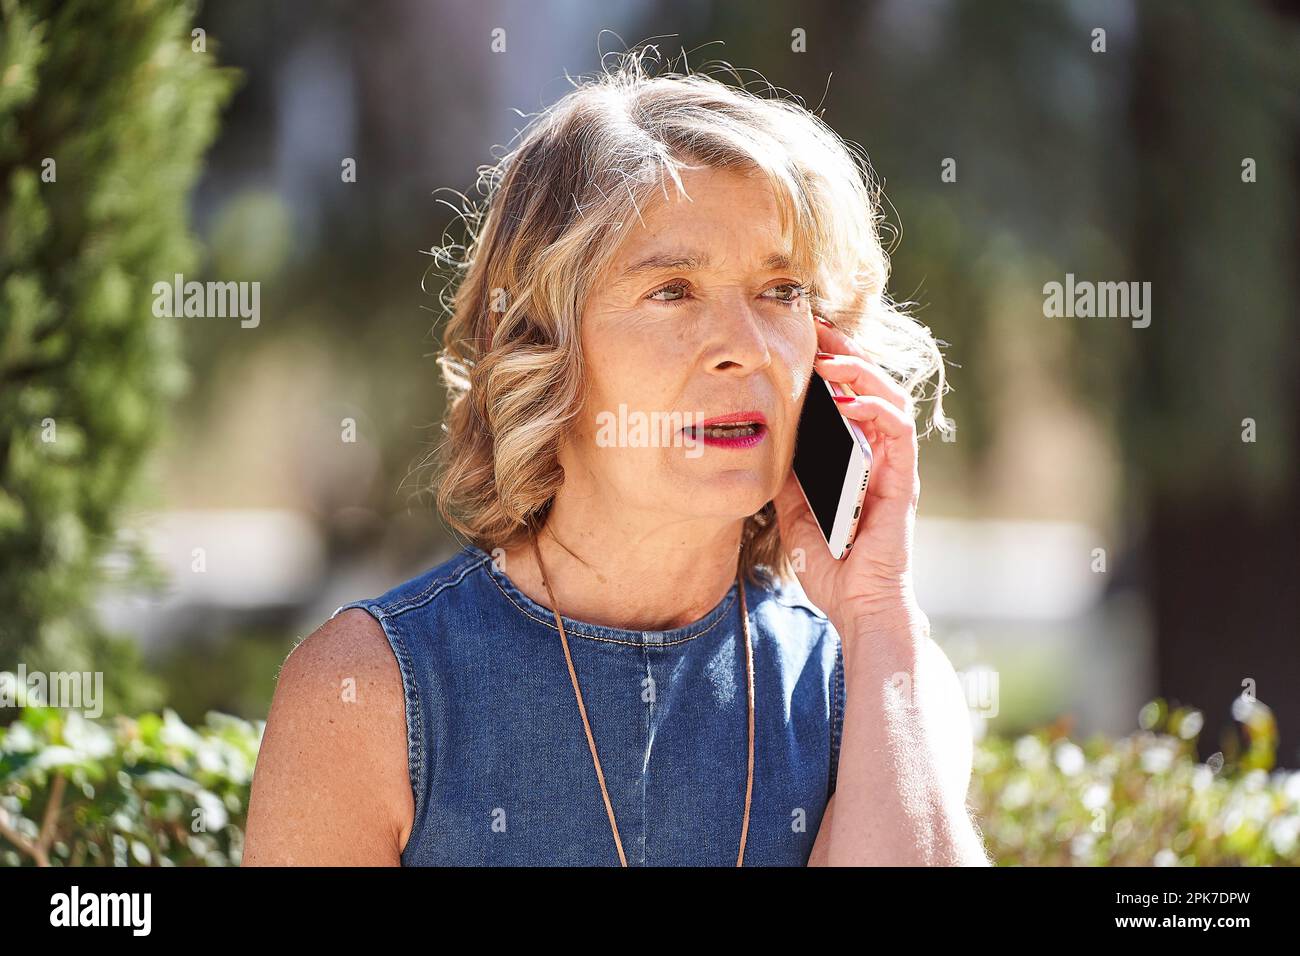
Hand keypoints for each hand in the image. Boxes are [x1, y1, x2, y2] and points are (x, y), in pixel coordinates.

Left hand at [773, 316, 927, 647]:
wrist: (856, 604)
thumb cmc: (830, 565)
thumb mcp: (794, 511)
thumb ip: (790, 476)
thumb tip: (767, 440)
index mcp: (855, 458)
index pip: (847, 397)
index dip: (830, 365)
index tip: (803, 342)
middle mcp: (878, 455)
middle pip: (870, 387)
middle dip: (845, 354)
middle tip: (816, 332)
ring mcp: (894, 465)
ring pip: (889, 398)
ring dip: (861, 373)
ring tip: (829, 360)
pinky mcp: (903, 480)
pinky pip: (899, 431)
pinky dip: (876, 408)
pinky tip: (850, 400)